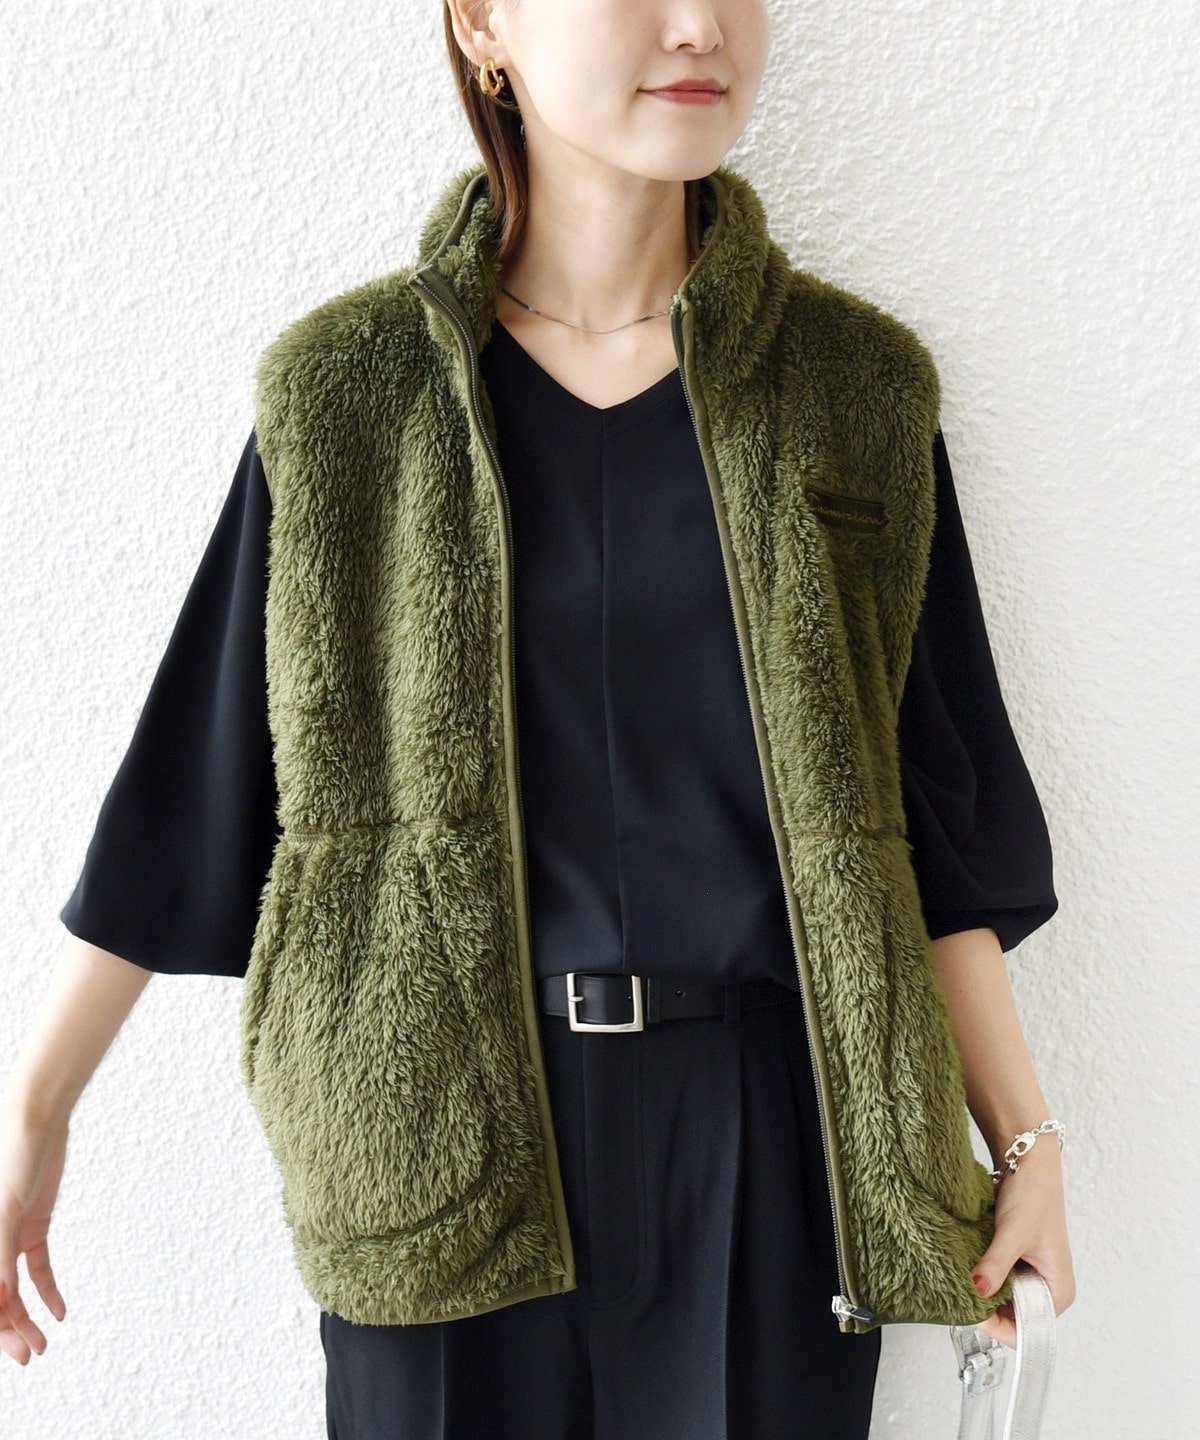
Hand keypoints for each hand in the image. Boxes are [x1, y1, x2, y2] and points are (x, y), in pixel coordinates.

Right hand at [0, 1107, 69, 1363]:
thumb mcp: (6, 1208)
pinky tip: (60, 1312)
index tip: (13, 1352)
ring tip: (44, 1344)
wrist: (34, 1119)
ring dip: (27, 1318)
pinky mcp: (31, 1224)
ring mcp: (7, 1235)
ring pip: (14, 1288)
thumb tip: (1, 1302)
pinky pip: (36, 1265)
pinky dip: (47, 1289)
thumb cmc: (11, 1156)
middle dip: (9, 1331)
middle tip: (32, 1356)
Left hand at [970, 1140, 1074, 1349]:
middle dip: (987, 1310)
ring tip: (964, 1279)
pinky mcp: (1017, 1261)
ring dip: (983, 1292)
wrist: (1028, 1160)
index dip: (999, 1326)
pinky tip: (969, 1267)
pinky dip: (983, 1276)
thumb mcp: (1013, 1233)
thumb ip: (996, 1264)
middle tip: (961, 1294)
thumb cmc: (1034, 1195)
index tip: (972, 1311)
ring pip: (1002, 1299)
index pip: (1028, 1331)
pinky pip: (998, 1280)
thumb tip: (979, 1290)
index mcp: (1059, 1292)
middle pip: (1013, 1318)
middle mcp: (1047, 1288)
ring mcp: (1031, 1275)